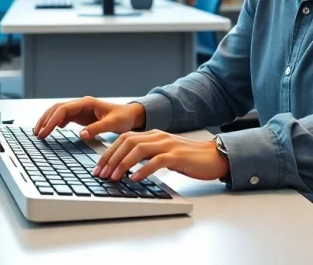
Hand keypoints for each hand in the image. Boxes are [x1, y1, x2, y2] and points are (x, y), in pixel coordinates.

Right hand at [34, 97, 144, 139]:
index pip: (63, 110)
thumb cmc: (123, 117)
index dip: (52, 121)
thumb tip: (81, 134)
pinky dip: (55, 123)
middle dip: (45, 120)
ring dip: (47, 121)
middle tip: (37, 134)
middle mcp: (81, 104)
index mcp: (87, 103)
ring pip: (58, 112)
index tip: (44, 131)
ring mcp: (80, 110)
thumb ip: (97, 128)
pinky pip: (63, 117)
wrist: (130, 115)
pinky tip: (51, 131)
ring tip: (39, 132)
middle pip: (56, 109)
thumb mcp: (113, 124)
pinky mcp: (81, 116)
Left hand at [93, 130, 229, 182]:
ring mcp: (167, 145)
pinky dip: (143, 170)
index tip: (98, 167)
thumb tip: (127, 168)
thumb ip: (147, 156)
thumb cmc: (188, 158)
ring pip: (138, 149)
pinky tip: (135, 178)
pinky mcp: (177, 156)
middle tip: (101, 174)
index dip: (109, 152)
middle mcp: (158, 137)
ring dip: (123, 164)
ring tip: (114, 177)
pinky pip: (156, 161)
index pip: (124, 139)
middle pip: (127, 142)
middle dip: (111, 158)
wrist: (214, 157)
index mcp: (153, 135)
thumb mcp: (163, 154)